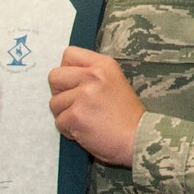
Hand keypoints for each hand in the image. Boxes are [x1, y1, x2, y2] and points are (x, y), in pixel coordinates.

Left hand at [48, 47, 145, 166]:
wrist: (139, 138)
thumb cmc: (127, 117)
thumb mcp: (115, 82)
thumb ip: (92, 75)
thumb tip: (66, 78)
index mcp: (104, 65)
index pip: (69, 54)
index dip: (67, 71)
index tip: (75, 84)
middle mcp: (93, 75)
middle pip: (55, 76)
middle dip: (60, 93)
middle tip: (76, 105)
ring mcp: (84, 95)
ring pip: (54, 102)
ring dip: (65, 115)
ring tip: (86, 120)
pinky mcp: (76, 115)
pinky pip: (59, 122)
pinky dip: (69, 130)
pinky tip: (86, 131)